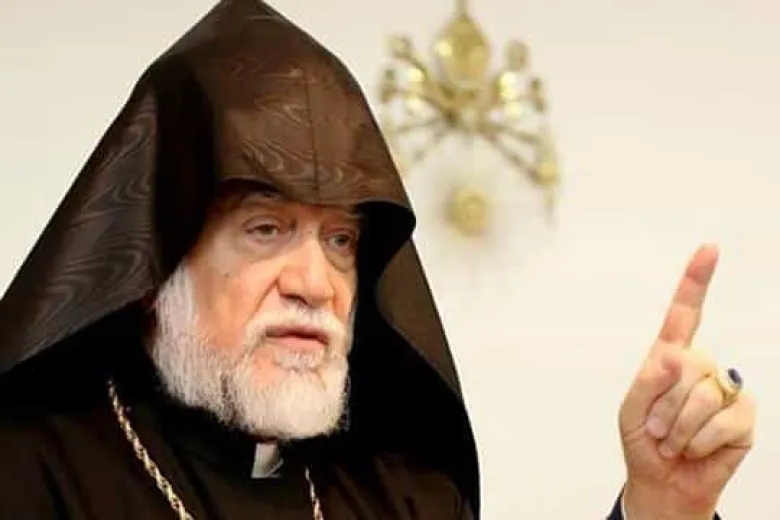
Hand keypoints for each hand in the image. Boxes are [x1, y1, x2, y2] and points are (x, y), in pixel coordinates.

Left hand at [618, 244, 754, 519]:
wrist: (663, 482)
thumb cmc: (643, 440)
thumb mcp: (631, 409)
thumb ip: (648, 380)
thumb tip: (676, 354)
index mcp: (670, 357)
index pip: (685, 313)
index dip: (696, 280)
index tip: (709, 249)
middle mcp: (701, 367)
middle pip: (686, 365)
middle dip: (662, 404)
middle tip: (656, 428)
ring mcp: (725, 390)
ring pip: (703, 394)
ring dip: (677, 427)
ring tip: (672, 440)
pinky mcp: (743, 417)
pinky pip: (723, 420)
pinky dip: (698, 440)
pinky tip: (694, 448)